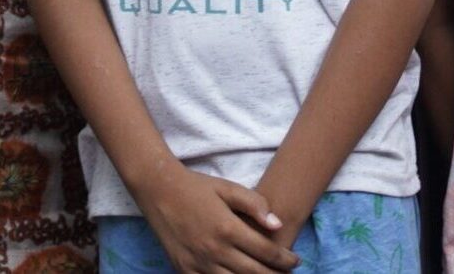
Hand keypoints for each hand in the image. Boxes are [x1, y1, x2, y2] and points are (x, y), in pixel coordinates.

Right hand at [134, 162, 299, 273]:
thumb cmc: (196, 187)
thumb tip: (277, 224)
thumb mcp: (228, 188)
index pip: (266, 252)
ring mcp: (198, 263)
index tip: (295, 260)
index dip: (285, 259)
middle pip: (254, 273)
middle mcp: (215, 250)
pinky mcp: (184, 269)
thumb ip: (255, 204)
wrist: (158, 190)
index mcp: (228, 228)